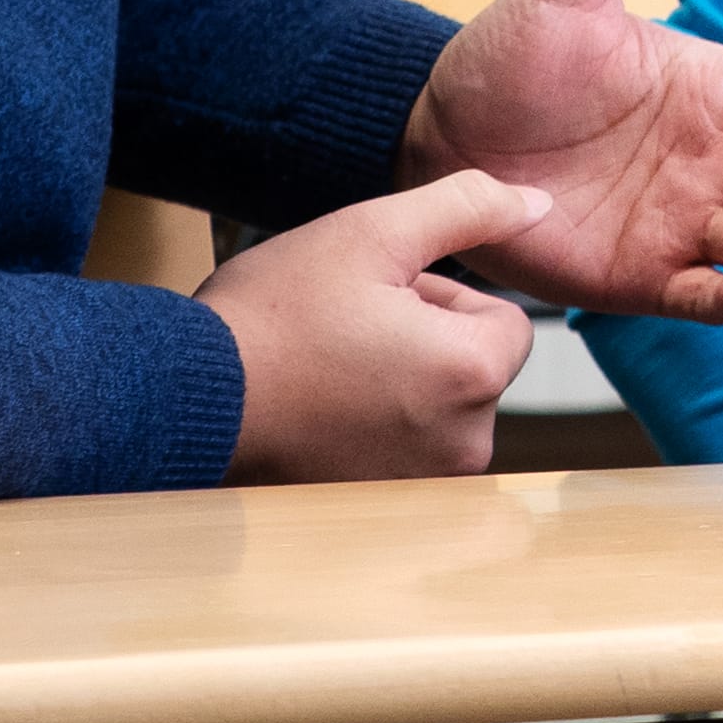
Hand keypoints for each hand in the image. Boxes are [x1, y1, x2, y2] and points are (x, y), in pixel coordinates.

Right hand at [204, 166, 549, 481]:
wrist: (183, 399)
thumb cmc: (272, 318)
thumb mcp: (372, 233)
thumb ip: (469, 207)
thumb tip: (540, 205)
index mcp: (472, 375)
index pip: (504, 321)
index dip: (443, 299)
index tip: (379, 301)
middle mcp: (462, 448)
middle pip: (472, 368)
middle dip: (424, 343)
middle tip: (346, 334)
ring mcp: (420, 491)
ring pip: (437, 410)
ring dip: (398, 386)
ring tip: (327, 373)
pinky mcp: (380, 517)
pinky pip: (403, 454)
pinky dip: (371, 432)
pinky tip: (320, 415)